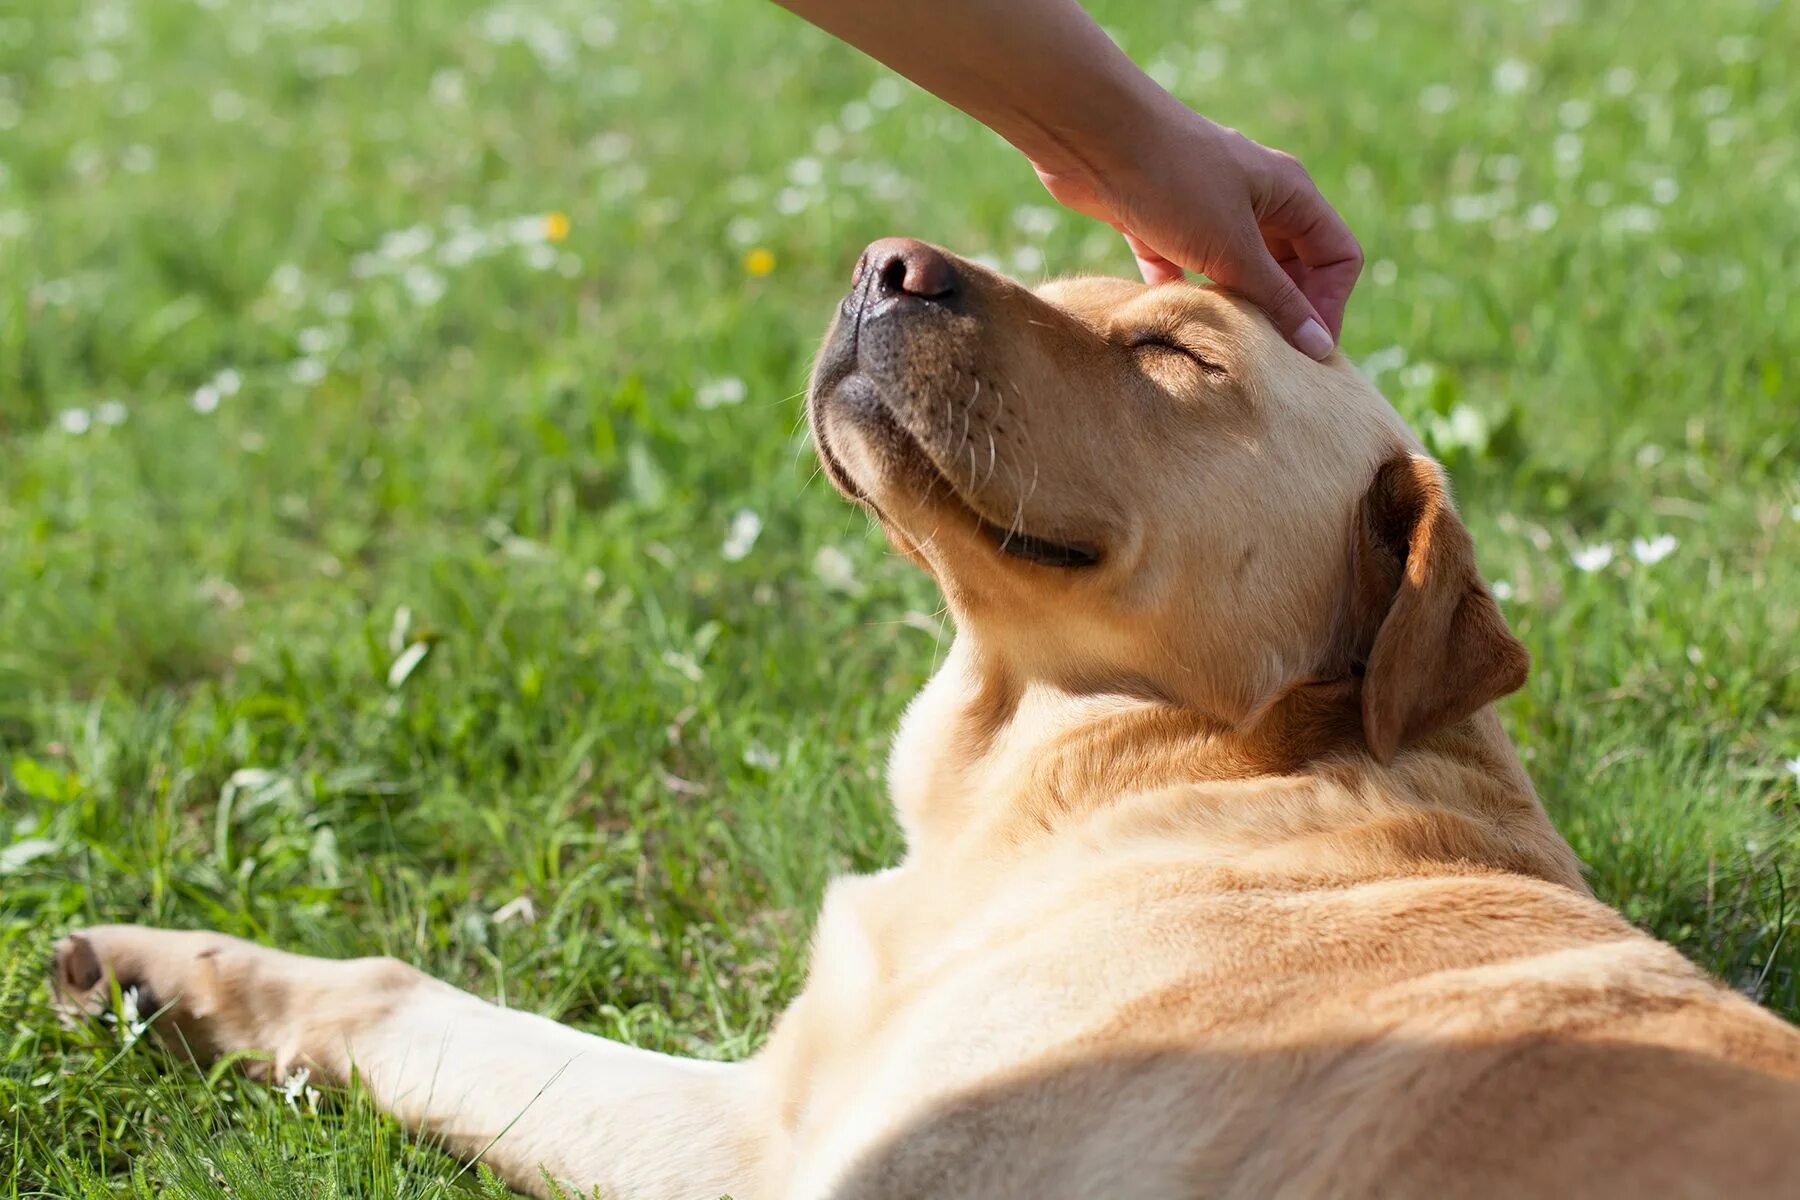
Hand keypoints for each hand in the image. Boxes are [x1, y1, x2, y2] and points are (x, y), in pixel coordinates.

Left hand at [1032, 108, 1360, 359]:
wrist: (1090, 137)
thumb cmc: (1173, 181)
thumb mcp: (1234, 248)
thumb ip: (1277, 299)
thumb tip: (1319, 348)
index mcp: (1289, 192)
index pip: (1336, 255)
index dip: (1330, 304)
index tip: (1305, 351)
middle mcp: (1254, 199)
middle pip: (1289, 267)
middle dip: (1281, 311)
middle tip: (1262, 356)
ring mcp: (1205, 210)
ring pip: (1236, 271)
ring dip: (1234, 306)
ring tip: (1222, 345)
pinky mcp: (1158, 223)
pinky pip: (1183, 270)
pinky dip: (1184, 295)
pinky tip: (1174, 322)